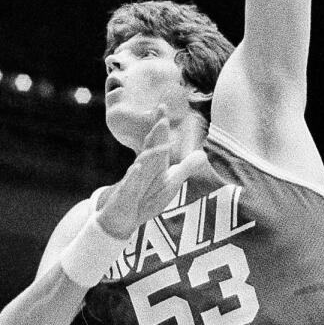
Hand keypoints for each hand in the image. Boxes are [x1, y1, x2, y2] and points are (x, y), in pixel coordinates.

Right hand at [98, 109, 205, 239]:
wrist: (121, 217)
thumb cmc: (144, 199)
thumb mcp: (169, 184)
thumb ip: (185, 169)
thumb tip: (202, 154)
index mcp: (153, 164)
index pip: (158, 141)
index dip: (161, 125)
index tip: (162, 106)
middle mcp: (142, 168)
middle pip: (150, 145)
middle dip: (156, 130)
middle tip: (162, 111)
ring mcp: (133, 180)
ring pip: (142, 161)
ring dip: (151, 148)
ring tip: (158, 133)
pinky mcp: (126, 193)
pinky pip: (129, 183)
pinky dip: (134, 175)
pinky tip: (137, 166)